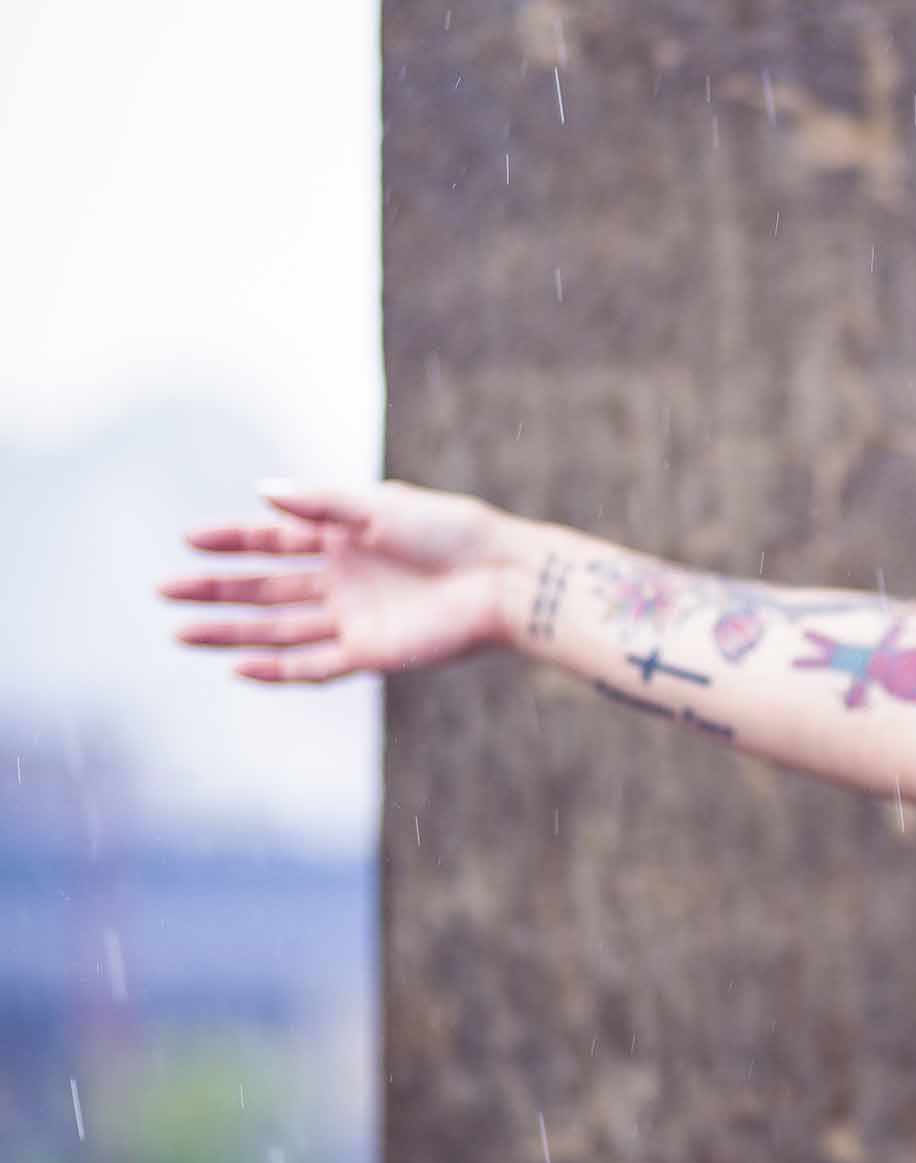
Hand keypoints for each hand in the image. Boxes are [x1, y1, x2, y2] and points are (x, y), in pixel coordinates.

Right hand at [157, 478, 517, 682]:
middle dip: (215, 589)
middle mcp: (342, 578)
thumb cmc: (450, 532)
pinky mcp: (371, 652)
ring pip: (278, 628)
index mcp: (343, 536)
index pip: (273, 539)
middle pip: (265, 587)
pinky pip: (314, 665)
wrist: (501, 579)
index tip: (188, 541)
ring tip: (181, 632)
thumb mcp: (380, 506)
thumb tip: (263, 492)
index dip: (231, 541)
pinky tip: (238, 666)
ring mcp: (353, 617)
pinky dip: (277, 669)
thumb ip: (322, 503)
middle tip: (164, 590)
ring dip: (231, 632)